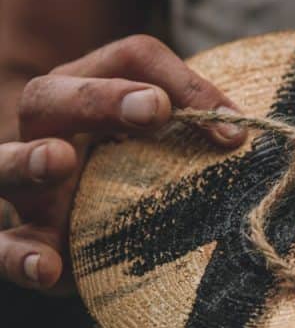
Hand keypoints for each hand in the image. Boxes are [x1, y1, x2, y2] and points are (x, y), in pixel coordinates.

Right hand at [0, 34, 246, 292]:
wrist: (99, 229)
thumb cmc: (142, 170)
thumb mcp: (171, 142)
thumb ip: (198, 123)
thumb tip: (237, 133)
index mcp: (90, 92)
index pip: (128, 61)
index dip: (181, 82)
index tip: (232, 129)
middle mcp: (49, 130)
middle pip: (50, 96)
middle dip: (99, 99)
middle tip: (153, 110)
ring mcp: (29, 186)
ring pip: (6, 163)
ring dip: (28, 159)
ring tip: (58, 160)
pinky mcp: (27, 238)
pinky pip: (3, 246)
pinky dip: (19, 256)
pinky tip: (45, 267)